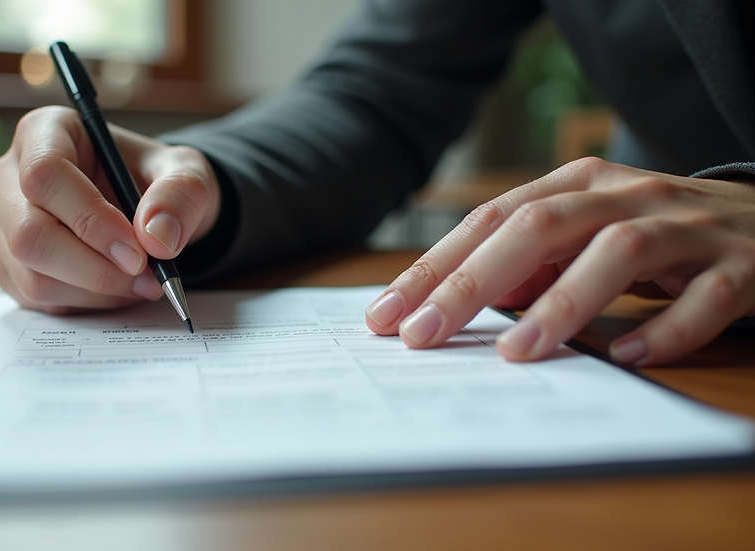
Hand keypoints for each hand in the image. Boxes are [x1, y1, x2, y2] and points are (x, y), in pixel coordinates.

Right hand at [0, 106, 220, 313]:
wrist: (148, 209)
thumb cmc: (157, 180)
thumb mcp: (186, 173)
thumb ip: (180, 195)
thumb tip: (157, 237)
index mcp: (45, 132)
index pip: (45, 175)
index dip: (90, 218)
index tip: (137, 250)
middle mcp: (11, 175)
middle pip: (29, 233)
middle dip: (94, 268)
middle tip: (147, 277)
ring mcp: (4, 223)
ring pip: (32, 274)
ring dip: (95, 291)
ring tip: (141, 282)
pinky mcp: (9, 263)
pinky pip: (37, 298)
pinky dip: (85, 303)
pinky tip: (117, 288)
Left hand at [365, 157, 754, 365]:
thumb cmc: (658, 234)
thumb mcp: (586, 235)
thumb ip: (531, 260)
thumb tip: (465, 297)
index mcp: (579, 185)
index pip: (489, 221)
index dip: (434, 268)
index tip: (385, 315)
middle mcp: (627, 196)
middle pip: (538, 229)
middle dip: (471, 283)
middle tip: (422, 335)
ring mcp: (686, 228)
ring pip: (617, 254)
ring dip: (561, 305)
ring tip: (516, 352)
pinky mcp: (743, 266)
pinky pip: (705, 297)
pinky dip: (665, 329)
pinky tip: (627, 358)